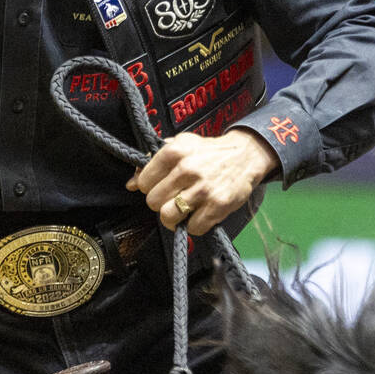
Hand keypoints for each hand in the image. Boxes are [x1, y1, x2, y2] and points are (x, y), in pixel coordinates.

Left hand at [127, 129, 278, 235]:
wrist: (244, 155)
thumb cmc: (208, 152)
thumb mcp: (180, 146)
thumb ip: (153, 163)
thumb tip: (130, 184)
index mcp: (173, 151)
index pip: (143, 182)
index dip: (149, 187)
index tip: (159, 186)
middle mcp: (186, 169)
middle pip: (153, 201)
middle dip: (160, 203)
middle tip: (171, 198)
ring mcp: (202, 189)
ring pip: (168, 216)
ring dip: (172, 218)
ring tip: (180, 210)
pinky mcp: (218, 205)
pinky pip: (193, 228)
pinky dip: (194, 226)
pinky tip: (198, 214)